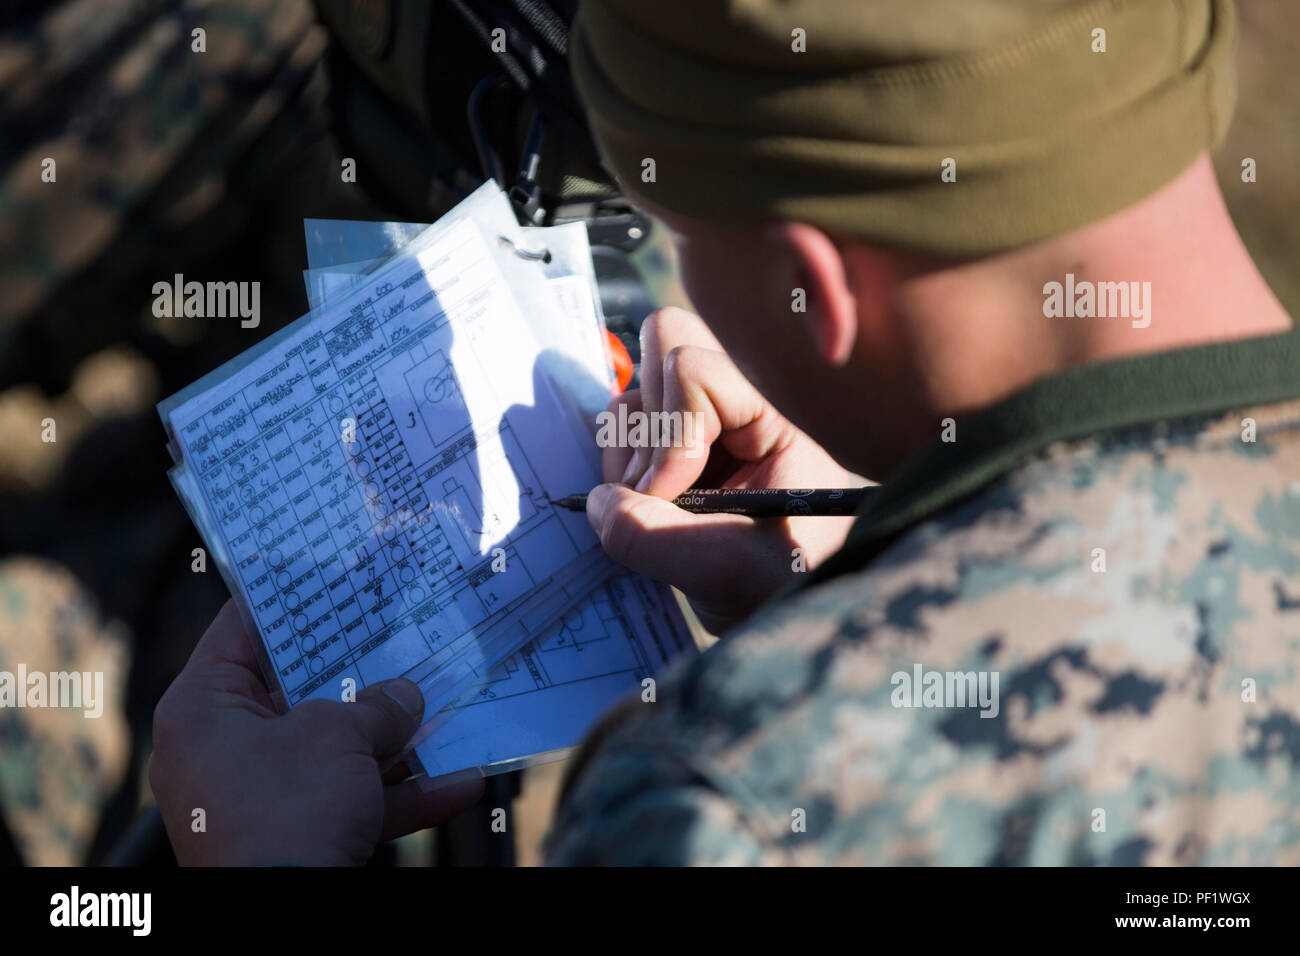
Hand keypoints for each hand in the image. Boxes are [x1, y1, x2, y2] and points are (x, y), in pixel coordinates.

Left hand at [148, 600, 482, 864]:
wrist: (285, 915)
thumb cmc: (287, 811)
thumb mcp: (338, 736)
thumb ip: (376, 706)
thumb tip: (405, 697)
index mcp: (204, 708)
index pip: (241, 629)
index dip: (291, 598)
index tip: (331, 570)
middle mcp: (222, 749)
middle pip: (299, 691)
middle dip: (361, 673)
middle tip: (399, 634)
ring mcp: (258, 797)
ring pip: (334, 750)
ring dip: (394, 739)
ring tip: (444, 711)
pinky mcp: (293, 836)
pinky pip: (350, 801)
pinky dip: (400, 794)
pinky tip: (459, 785)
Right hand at [588, 307, 858, 633]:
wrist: (790, 618)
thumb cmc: (785, 585)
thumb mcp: (729, 570)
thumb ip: (655, 536)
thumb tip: (597, 503)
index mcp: (773, 417)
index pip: (695, 371)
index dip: (671, 434)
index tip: (671, 497)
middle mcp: (736, 408)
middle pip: (665, 345)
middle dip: (646, 424)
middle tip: (656, 493)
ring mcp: (701, 430)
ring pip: (634, 399)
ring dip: (627, 459)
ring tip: (655, 514)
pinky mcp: (671, 459)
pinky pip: (621, 437)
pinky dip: (618, 476)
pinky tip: (647, 516)